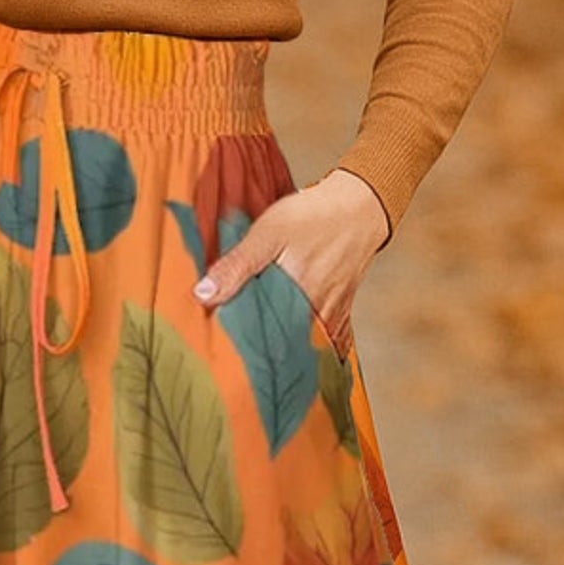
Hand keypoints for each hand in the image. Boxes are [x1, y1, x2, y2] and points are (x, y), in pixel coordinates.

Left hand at [192, 168, 389, 348]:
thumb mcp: (268, 233)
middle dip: (260, 352)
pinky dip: (313, 348)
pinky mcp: (343, 310)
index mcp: (295, 299)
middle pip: (281, 345)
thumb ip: (236, 266)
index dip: (237, 344)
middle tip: (235, 358)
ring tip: (260, 358)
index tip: (219, 347)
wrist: (360, 206)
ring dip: (283, 350)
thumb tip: (203, 295)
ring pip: (303, 344)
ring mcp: (333, 314)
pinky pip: (329, 340)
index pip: (259, 336)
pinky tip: (297, 355)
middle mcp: (317, 314)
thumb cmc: (313, 216)